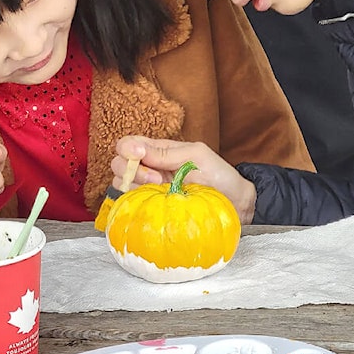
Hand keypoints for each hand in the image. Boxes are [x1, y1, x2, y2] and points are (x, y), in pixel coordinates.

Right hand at [111, 136, 256, 222]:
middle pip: (118, 164)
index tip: (142, 158)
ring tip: (161, 191)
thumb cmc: (219, 176)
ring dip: (135, 187)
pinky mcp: (152, 208)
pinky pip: (131, 205)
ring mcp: (150, 189)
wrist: (235, 205)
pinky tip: (155, 204)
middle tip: (158, 179)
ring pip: (121, 184)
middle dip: (132, 170)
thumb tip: (134, 148)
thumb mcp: (196, 155)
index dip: (127, 150)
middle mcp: (150, 168)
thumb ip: (166, 151)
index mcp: (159, 150)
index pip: (127, 144)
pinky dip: (136, 203)